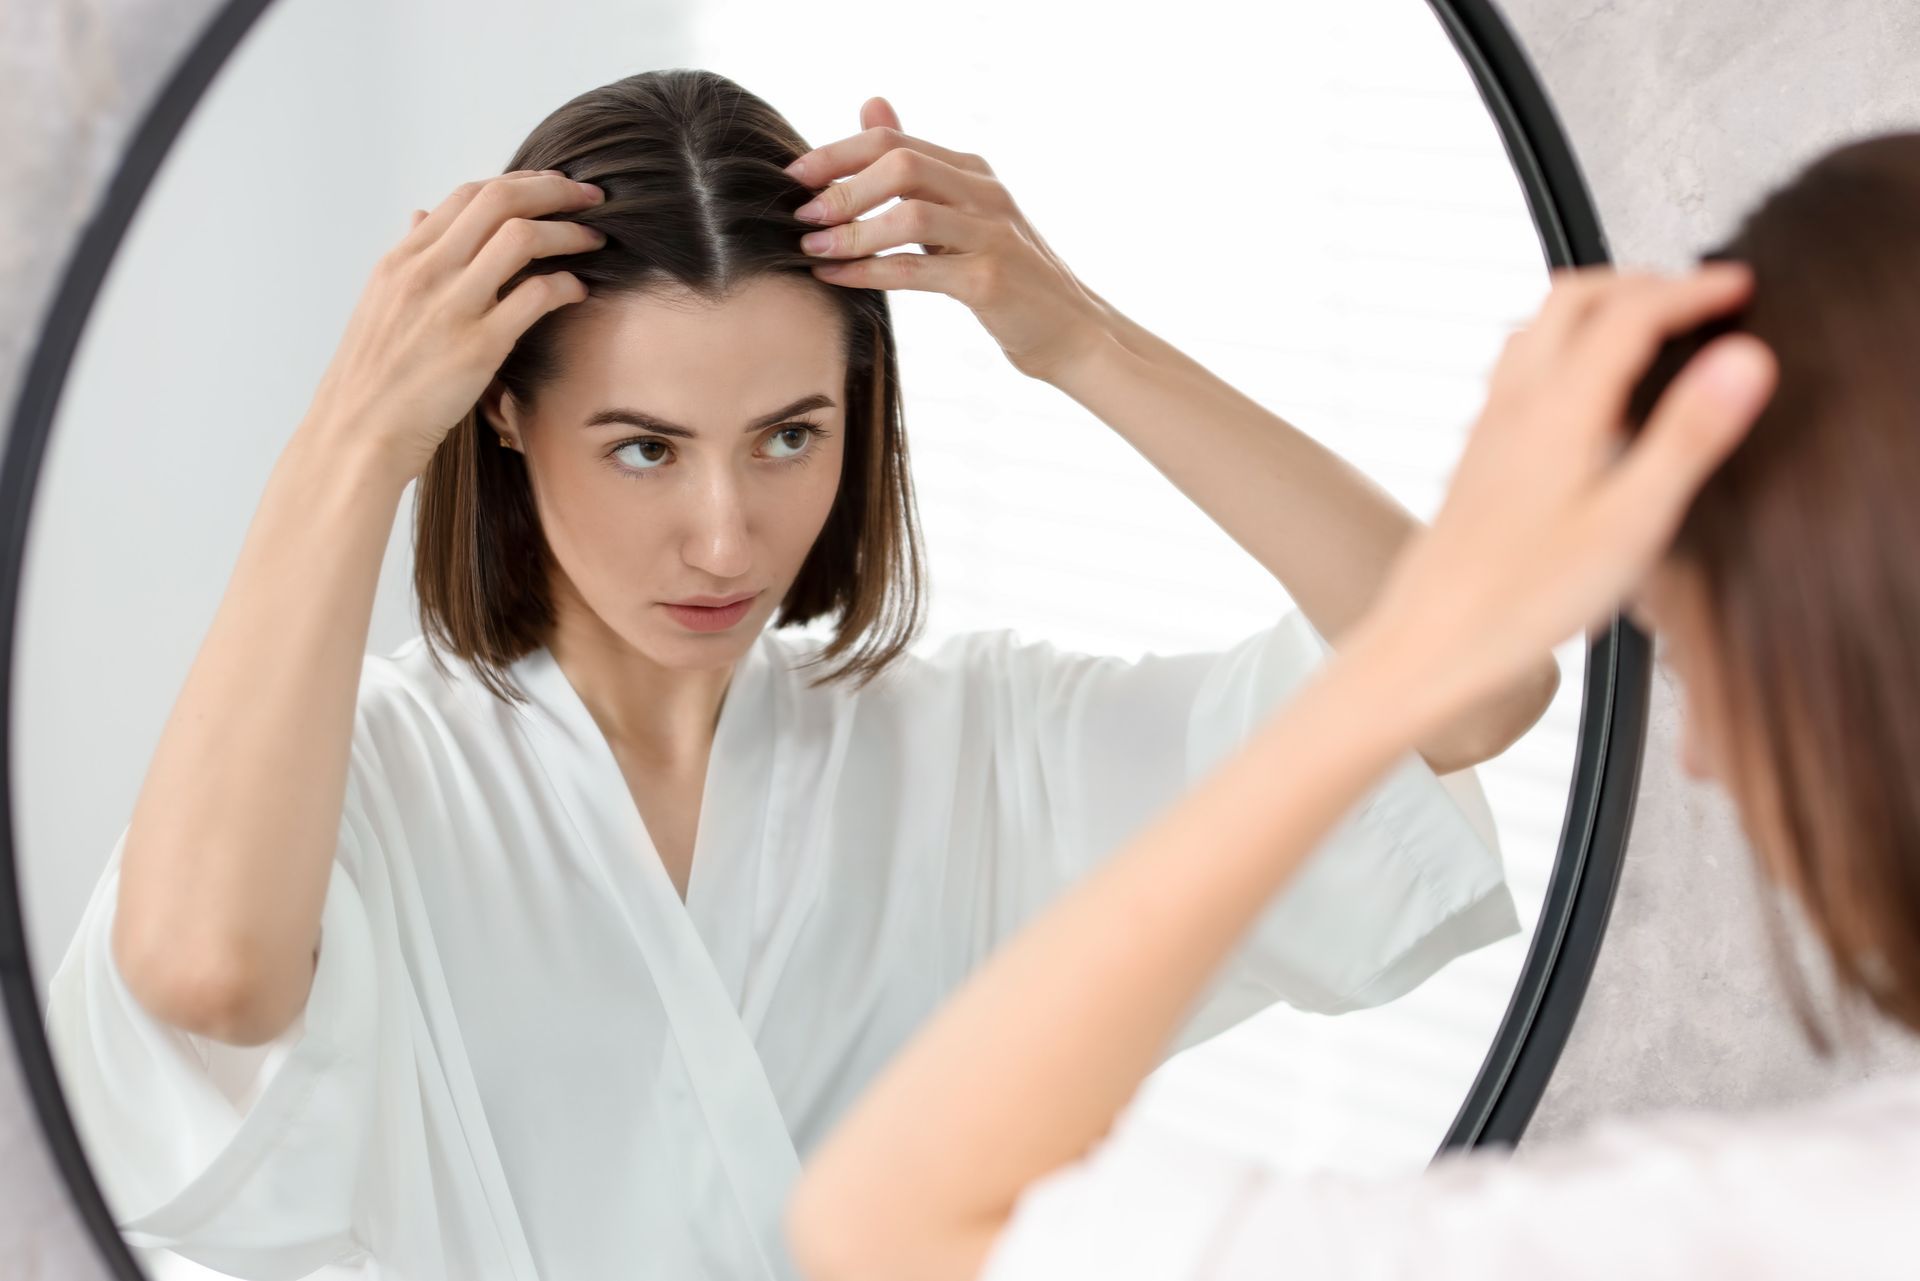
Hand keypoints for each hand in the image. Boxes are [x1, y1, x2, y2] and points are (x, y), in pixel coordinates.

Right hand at [303, 170, 607, 478]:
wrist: (358, 432)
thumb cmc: (374, 375)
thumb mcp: (380, 302)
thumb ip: (409, 256)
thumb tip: (421, 214)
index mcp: (403, 259)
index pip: (468, 194)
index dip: (520, 182)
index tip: (553, 185)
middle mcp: (426, 272)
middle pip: (499, 201)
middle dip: (554, 189)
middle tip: (590, 196)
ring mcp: (452, 307)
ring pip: (522, 238)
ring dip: (568, 231)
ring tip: (593, 238)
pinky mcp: (479, 347)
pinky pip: (535, 296)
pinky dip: (566, 284)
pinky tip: (578, 290)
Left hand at [784, 97, 1111, 383]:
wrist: (1070, 331)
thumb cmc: (1007, 275)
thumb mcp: (963, 212)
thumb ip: (917, 165)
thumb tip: (869, 105)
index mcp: (973, 172)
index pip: (894, 141)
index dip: (838, 153)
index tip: (794, 177)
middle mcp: (986, 194)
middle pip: (901, 165)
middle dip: (841, 187)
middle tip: (801, 215)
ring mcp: (991, 235)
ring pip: (909, 215)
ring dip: (852, 232)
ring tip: (813, 250)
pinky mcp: (990, 281)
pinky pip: (917, 270)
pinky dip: (868, 271)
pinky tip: (835, 278)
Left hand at [1354, 262, 1777, 737]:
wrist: (1431, 642)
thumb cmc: (1522, 599)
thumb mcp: (1631, 521)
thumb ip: (1689, 434)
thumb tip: (1743, 357)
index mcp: (1560, 407)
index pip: (1633, 312)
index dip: (1693, 291)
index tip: (1740, 287)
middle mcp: (1516, 404)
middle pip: (1575, 299)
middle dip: (1641, 284)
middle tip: (1697, 298)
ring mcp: (1490, 427)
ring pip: (1539, 329)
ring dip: (1597, 310)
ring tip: (1650, 331)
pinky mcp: (1479, 455)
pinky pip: (1519, 371)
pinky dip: (1564, 350)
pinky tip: (1586, 398)